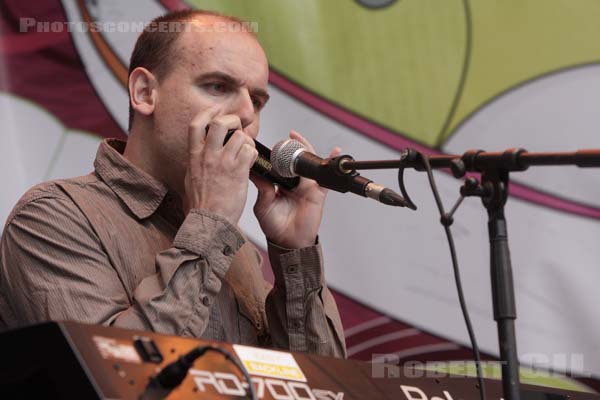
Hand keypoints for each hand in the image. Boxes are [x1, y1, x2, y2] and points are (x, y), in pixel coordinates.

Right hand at [184, 109, 257, 224]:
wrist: (208, 222)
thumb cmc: (201, 205)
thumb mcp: (191, 178)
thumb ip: (196, 163)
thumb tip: (199, 155)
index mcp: (194, 156)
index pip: (196, 124)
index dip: (208, 113)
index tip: (217, 111)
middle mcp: (207, 156)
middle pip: (220, 123)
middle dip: (232, 120)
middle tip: (238, 128)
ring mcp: (223, 163)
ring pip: (240, 137)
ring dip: (247, 141)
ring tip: (246, 152)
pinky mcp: (238, 172)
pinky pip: (250, 152)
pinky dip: (253, 154)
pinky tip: (250, 163)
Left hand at [251, 131, 340, 248]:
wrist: (288, 241)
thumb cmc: (274, 226)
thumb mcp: (263, 205)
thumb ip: (262, 188)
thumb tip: (254, 170)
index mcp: (279, 184)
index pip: (279, 164)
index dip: (276, 152)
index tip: (271, 143)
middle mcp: (293, 182)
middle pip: (295, 160)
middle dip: (293, 146)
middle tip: (288, 137)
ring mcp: (307, 186)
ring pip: (309, 164)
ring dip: (307, 150)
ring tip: (300, 139)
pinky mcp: (318, 192)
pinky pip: (327, 177)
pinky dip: (332, 164)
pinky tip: (335, 153)